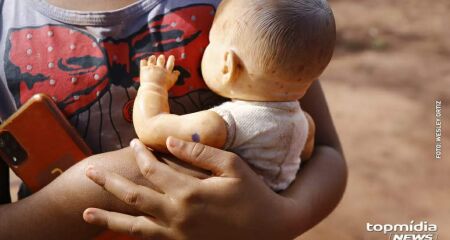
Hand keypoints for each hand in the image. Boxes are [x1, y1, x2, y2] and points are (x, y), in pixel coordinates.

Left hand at [83, 138, 299, 239]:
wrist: (269, 229)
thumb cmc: (253, 194)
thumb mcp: (232, 166)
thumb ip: (198, 154)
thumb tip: (168, 142)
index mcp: (189, 192)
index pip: (153, 169)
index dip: (140, 154)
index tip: (133, 143)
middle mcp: (177, 215)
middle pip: (133, 197)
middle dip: (109, 183)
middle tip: (90, 172)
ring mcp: (177, 234)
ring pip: (134, 226)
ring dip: (108, 218)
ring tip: (86, 214)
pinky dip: (131, 235)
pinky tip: (119, 231)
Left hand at [140, 55, 179, 89]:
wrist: (153, 90)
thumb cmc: (163, 88)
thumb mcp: (171, 82)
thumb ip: (175, 76)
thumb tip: (178, 72)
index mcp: (166, 71)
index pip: (170, 63)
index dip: (171, 59)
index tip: (171, 57)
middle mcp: (159, 68)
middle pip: (161, 59)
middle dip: (161, 57)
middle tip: (161, 56)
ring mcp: (151, 68)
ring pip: (152, 59)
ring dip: (152, 58)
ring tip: (153, 57)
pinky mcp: (144, 69)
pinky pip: (143, 62)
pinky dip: (144, 61)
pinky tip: (144, 61)